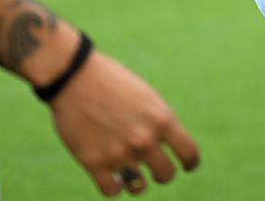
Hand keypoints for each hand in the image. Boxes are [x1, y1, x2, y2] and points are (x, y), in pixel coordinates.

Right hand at [49, 49, 199, 195]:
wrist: (74, 76)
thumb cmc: (111, 81)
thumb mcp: (145, 96)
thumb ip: (158, 122)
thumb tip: (164, 146)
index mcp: (161, 118)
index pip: (188, 152)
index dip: (190, 163)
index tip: (187, 166)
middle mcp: (144, 139)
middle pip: (166, 174)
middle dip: (162, 173)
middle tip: (154, 169)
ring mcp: (119, 153)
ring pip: (139, 187)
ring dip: (137, 182)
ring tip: (131, 174)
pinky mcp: (94, 163)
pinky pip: (112, 191)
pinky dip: (113, 186)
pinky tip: (110, 177)